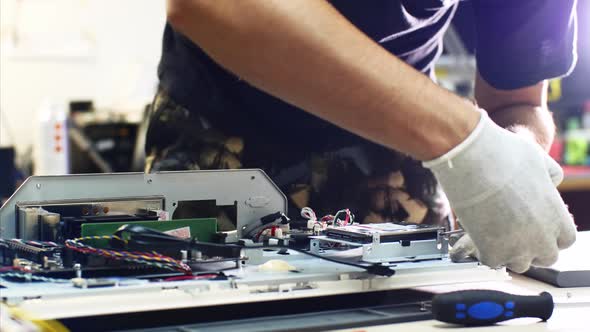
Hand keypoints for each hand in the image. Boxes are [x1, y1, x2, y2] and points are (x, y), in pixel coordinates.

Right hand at [423, 109, 575, 272]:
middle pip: (547, 257)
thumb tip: (551, 182)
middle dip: (533, 248)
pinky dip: (486, 251)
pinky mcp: (492, 252)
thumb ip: (550, 175)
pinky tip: (480, 234)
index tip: (536, 227)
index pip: (566, 240)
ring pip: (519, 264)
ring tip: (495, 233)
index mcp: (557, 215)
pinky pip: (492, 262)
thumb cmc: (502, 155)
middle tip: (515, 234)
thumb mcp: (539, 159)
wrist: (472, 160)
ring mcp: (517, 248)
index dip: (551, 234)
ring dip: (510, 252)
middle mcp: (542, 236)